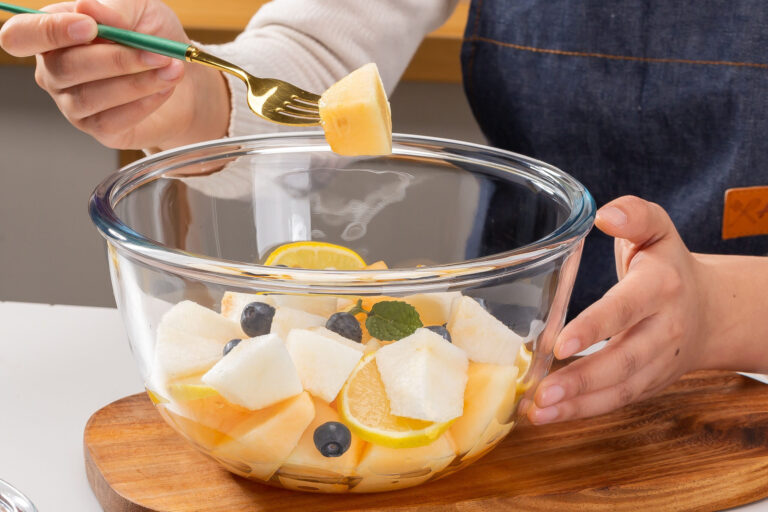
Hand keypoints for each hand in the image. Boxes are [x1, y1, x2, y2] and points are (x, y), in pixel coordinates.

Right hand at [0, 0, 228, 149]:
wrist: (188, 79)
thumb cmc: (155, 39)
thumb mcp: (142, 10)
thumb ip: (116, 7)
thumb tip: (87, 7)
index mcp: (53, 34)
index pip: (20, 36)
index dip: (48, 32)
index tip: (90, 27)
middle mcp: (54, 71)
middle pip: (64, 68)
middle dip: (116, 59)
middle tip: (158, 52)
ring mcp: (73, 104)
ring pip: (89, 97)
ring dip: (136, 82)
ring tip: (171, 68)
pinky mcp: (100, 129)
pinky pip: (111, 120)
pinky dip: (143, 103)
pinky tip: (164, 89)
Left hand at [527, 196, 715, 423]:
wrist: (711, 311)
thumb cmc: (668, 265)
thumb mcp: (657, 230)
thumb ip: (635, 215)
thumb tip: (606, 214)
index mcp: (660, 287)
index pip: (625, 309)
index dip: (595, 328)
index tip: (559, 344)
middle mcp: (663, 329)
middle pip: (623, 360)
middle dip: (582, 379)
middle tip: (542, 392)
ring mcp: (659, 362)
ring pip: (619, 389)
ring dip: (578, 404)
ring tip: (538, 411)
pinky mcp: (649, 383)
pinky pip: (617, 401)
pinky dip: (583, 411)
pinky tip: (549, 415)